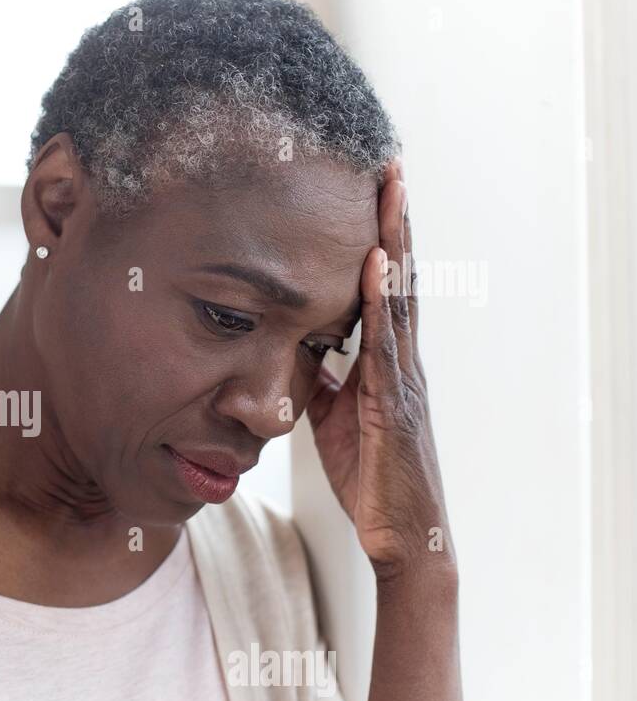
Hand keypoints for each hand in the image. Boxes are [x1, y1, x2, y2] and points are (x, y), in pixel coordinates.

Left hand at [306, 160, 455, 581]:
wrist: (400, 537)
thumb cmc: (370, 478)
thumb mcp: (334, 420)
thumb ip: (322, 381)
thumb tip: (297, 351)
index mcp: (385, 362)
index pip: (383, 288)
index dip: (377, 239)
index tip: (370, 190)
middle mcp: (400, 360)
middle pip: (399, 278)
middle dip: (393, 222)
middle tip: (388, 164)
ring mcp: (403, 379)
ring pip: (400, 298)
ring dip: (393, 242)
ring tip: (390, 189)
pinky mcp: (395, 404)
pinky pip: (387, 343)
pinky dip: (381, 302)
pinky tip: (375, 265)